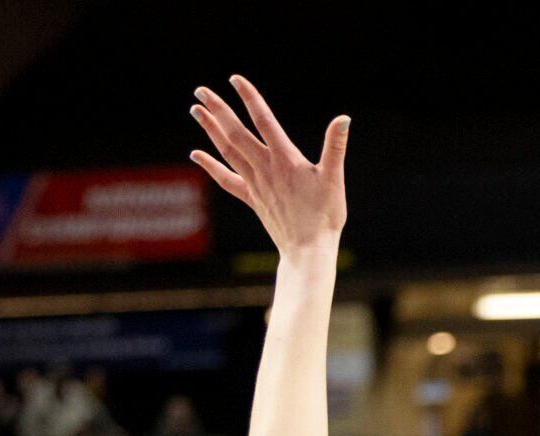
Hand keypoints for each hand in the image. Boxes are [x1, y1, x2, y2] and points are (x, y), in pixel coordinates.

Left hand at [190, 75, 347, 253]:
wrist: (308, 251)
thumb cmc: (325, 216)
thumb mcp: (334, 179)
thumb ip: (335, 147)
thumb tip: (343, 119)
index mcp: (286, 160)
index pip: (264, 121)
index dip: (250, 98)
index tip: (235, 79)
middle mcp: (265, 169)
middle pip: (236, 134)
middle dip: (219, 110)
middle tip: (200, 90)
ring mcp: (256, 185)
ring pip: (228, 152)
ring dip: (211, 130)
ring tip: (196, 110)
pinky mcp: (253, 200)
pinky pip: (227, 180)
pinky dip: (210, 166)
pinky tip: (196, 154)